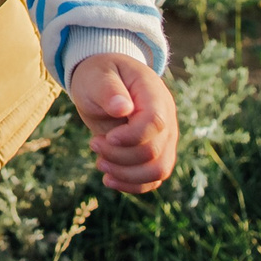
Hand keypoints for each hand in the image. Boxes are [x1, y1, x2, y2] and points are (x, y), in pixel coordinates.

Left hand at [69, 51, 178, 194]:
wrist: (105, 82)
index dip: (132, 137)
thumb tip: (122, 108)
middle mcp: (166, 118)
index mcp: (154, 94)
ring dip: (126, 174)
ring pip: (158, 170)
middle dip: (120, 156)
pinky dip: (132, 185)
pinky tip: (109, 179)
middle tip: (93, 144)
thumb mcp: (98, 76)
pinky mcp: (157, 153)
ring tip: (100, 163)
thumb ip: (109, 90)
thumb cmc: (101, 75)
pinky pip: (153, 178)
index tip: (107, 137)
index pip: (155, 123)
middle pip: (154, 151)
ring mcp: (165, 138)